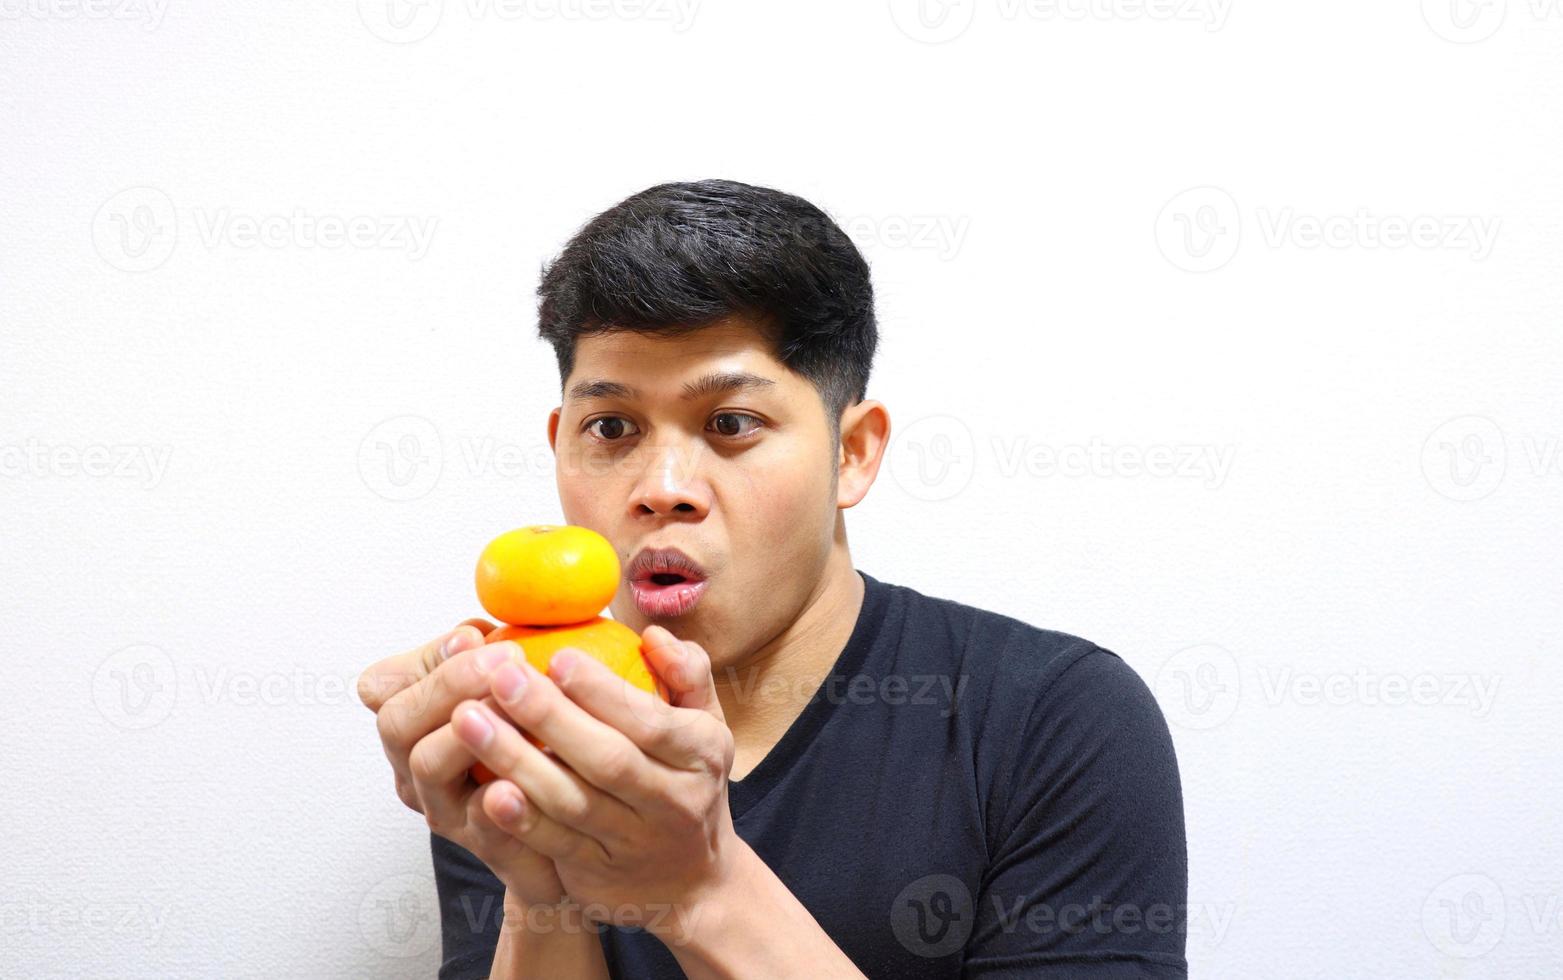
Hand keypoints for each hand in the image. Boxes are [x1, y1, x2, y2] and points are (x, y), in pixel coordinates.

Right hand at [357, 621, 568, 908]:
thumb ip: (492, 652)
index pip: (384, 686)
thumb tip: (483, 626)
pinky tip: (519, 782)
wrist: (582, 821)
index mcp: (415, 725)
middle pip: (398, 724)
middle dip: (449, 684)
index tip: (475, 636)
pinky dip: (499, 807)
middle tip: (506, 659)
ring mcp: (450, 814)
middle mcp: (418, 770)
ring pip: (430, 768)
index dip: (426, 659)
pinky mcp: (494, 853)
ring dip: (470, 732)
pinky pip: (486, 832)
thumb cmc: (541, 736)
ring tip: (512, 708)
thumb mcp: (511, 684)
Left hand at [450, 624, 746, 942]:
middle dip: (549, 716)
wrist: (691, 877)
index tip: (558, 656)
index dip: (603, 691)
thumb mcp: (707, 723)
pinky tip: (485, 790)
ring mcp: (632, 842)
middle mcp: (672, 802)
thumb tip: (653, 635)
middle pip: (607, 760)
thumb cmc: (686, 777)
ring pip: (571, 802)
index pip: (650, 721)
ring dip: (516, 761)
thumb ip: (688, 673)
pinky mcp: (596, 874)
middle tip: (500, 676)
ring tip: (469, 719)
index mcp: (699, 754)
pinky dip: (520, 819)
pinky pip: (553, 845)